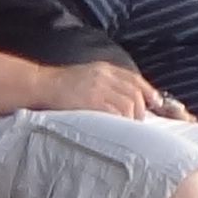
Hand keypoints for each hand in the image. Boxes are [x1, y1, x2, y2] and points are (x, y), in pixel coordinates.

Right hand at [43, 58, 163, 118]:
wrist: (42, 86)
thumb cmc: (62, 87)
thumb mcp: (88, 76)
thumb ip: (107, 84)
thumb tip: (128, 99)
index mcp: (104, 68)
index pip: (134, 79)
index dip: (148, 92)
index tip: (156, 103)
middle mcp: (104, 75)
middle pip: (135, 92)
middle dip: (140, 109)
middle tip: (136, 122)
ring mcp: (98, 88)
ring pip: (129, 103)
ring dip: (131, 118)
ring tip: (125, 127)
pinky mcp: (92, 101)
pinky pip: (116, 112)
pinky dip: (121, 122)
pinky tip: (116, 128)